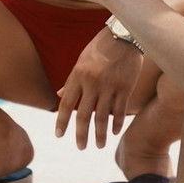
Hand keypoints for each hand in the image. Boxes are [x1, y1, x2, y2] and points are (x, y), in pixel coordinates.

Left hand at [56, 29, 143, 149]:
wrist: (124, 35)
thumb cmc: (100, 47)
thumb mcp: (81, 60)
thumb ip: (71, 80)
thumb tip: (59, 95)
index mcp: (78, 75)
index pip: (66, 104)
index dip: (61, 121)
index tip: (59, 135)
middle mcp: (92, 83)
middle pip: (84, 115)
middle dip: (81, 134)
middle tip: (80, 147)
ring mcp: (109, 86)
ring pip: (102, 117)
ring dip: (99, 134)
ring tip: (98, 146)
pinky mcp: (125, 88)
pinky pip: (119, 110)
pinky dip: (116, 124)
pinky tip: (114, 132)